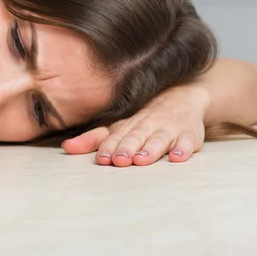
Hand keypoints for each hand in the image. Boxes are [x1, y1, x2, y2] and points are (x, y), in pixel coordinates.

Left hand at [62, 86, 210, 166]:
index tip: (102, 158)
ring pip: (160, 139)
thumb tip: (66, 148)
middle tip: (119, 161)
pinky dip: (183, 149)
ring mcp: (169, 129)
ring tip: (142, 159)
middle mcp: (148, 125)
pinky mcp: (190, 134)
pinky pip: (188, 141)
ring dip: (151, 149)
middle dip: (127, 148)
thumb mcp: (119, 127)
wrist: (184, 95)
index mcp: (128, 125)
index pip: (116, 137)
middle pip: (136, 137)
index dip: (109, 147)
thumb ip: (94, 139)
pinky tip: (177, 157)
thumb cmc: (144, 119)